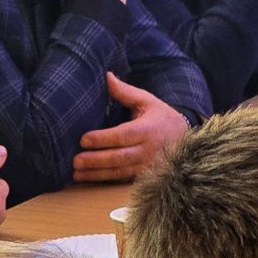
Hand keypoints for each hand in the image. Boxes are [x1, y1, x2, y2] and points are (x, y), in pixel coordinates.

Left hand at [72, 74, 189, 182]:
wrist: (182, 137)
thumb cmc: (160, 116)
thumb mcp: (146, 100)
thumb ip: (124, 91)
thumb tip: (106, 76)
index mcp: (147, 129)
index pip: (123, 135)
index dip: (103, 139)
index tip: (83, 139)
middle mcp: (147, 150)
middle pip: (119, 157)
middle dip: (96, 160)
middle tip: (75, 161)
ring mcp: (146, 165)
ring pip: (119, 172)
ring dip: (96, 174)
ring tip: (76, 173)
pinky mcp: (142, 175)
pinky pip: (121, 180)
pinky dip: (104, 180)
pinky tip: (87, 179)